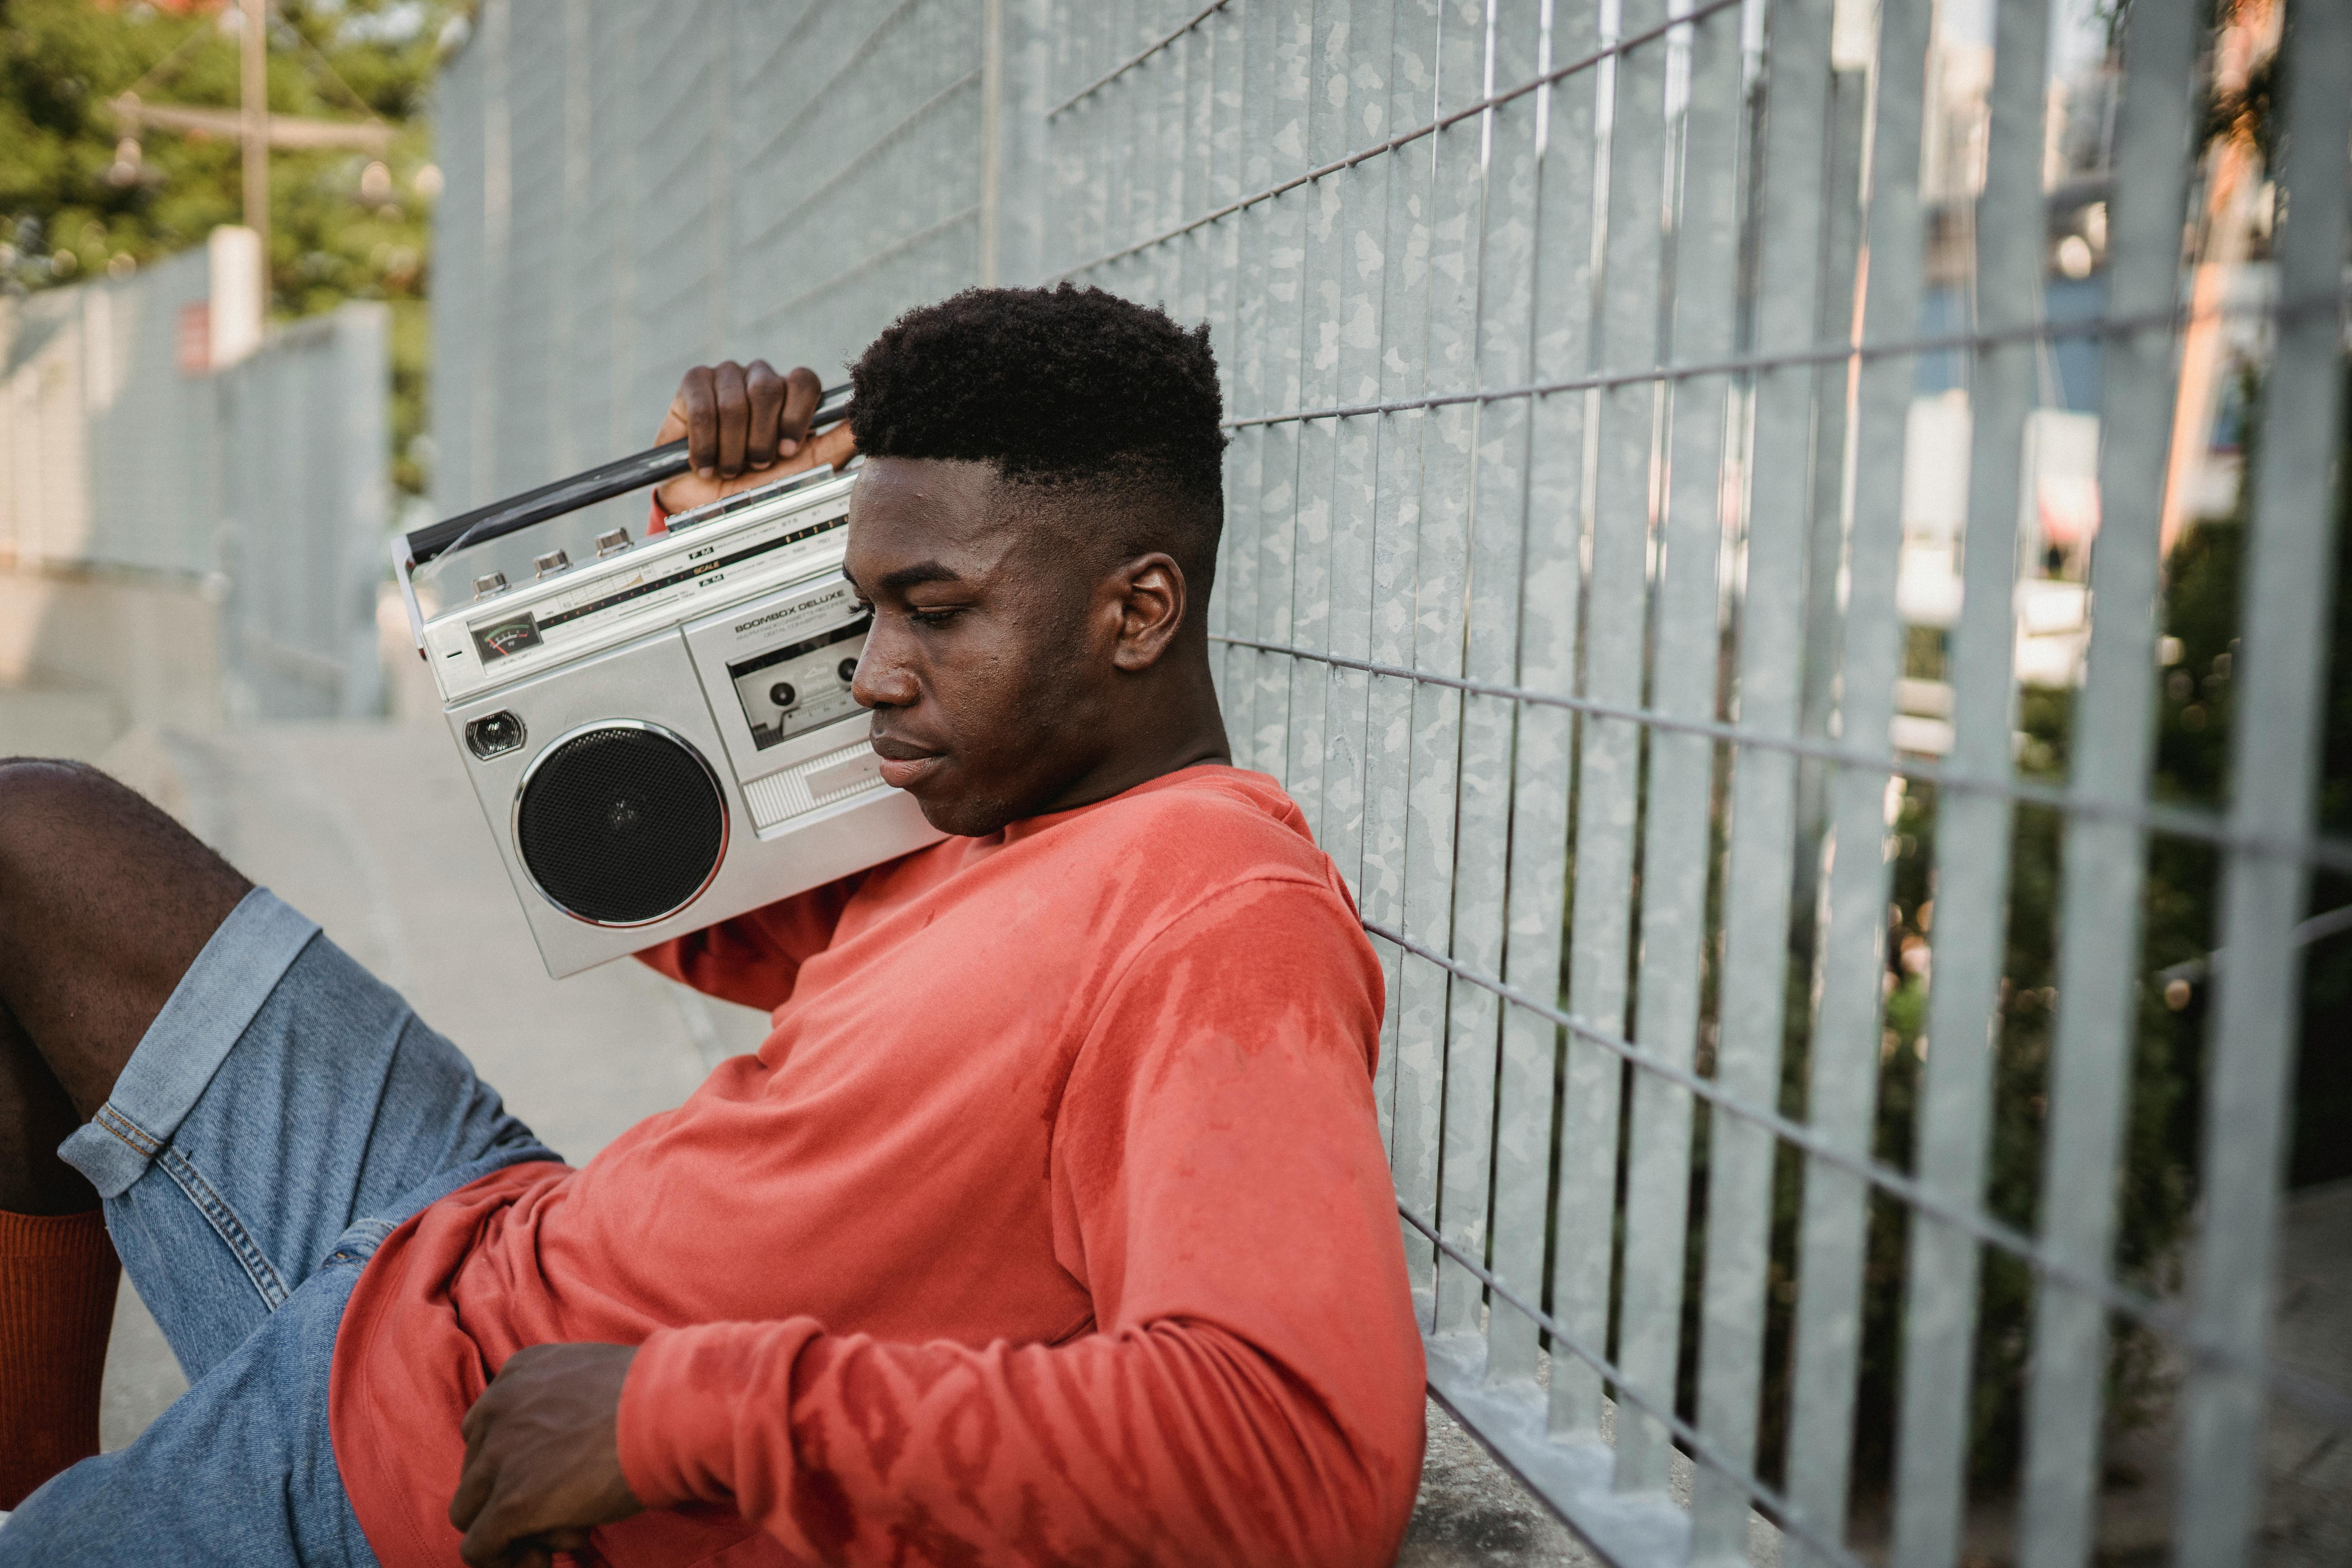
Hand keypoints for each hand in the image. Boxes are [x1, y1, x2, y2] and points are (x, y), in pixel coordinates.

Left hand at [449, 1342, 644, 1567]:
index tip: (549, 1481)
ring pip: (468, 1511)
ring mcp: (501, 1456)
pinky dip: (502, 1560)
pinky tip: (542, 1560)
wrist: (674, 1410)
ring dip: (505, 1532)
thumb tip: (567, 1448)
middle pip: (476, 1472)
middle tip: (558, 1516)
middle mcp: (498, 1410)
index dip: (514, 1464)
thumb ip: (565, 1403)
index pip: (488, 1430)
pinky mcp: (512, 1502)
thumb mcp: (593, 1378)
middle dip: (510, 1498)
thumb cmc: (656, 1394)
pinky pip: (478, 1547)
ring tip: (552, 1542)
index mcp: (517, 1375)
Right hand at [653, 358, 856, 514]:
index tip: (788, 451)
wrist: (708, 504)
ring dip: (732, 448)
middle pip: (768, 390)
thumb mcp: (804, 468)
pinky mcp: (694, 383)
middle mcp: (761, 379)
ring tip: (729, 468)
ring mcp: (727, 376)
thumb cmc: (759, 485)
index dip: (796, 417)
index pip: (804, 381)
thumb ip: (837, 444)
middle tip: (756, 466)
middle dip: (761, 438)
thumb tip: (864, 423)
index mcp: (790, 395)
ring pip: (735, 402)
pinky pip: (703, 407)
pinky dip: (705, 444)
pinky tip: (704, 464)